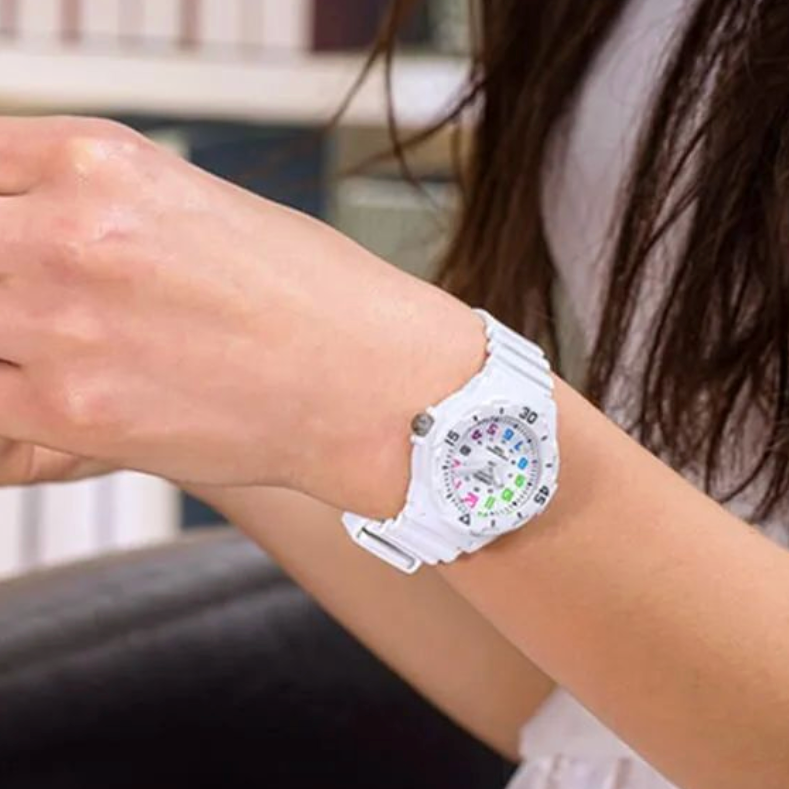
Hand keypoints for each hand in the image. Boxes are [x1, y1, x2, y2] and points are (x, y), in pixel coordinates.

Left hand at [0, 117, 483, 514]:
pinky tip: (64, 407)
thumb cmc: (309, 296)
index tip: (20, 246)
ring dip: (11, 345)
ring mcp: (63, 320)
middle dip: (7, 281)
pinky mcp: (74, 411)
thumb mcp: (192, 209)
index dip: (0, 214)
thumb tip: (25, 230)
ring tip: (65, 356)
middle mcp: (69, 228)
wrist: (375, 383)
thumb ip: (88, 211)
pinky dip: (13, 408)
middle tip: (46, 310)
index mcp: (99, 160)